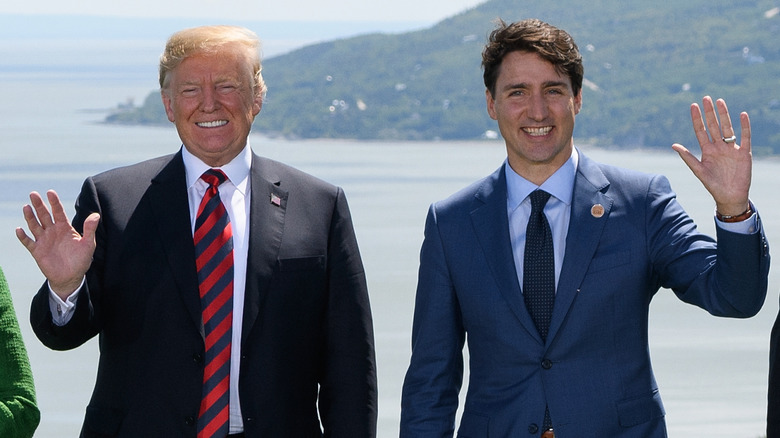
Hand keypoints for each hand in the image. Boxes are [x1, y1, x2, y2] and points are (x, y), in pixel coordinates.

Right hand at [15, 190, 99, 299]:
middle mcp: (53, 231)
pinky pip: (28, 242)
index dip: (54, 202)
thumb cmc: (81, 260)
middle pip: (44, 215)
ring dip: (30, 217)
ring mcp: (44, 240)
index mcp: (65, 228)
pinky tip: (19, 229)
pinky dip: (23, 236)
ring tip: (26, 207)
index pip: (58, 212)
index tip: (50, 192)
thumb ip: (90, 229)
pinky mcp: (37, 251)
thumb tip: (96, 215)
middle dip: (39, 205)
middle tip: (33, 194)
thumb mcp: (88, 244)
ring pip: (35, 225)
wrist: (71, 277)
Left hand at [672, 96, 751, 215]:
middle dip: (710, 112)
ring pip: (727, 128)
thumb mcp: (698, 170)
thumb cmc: (713, 185)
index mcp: (707, 150)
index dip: (697, 118)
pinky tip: (742, 115)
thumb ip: (687, 157)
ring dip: (724, 115)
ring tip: (719, 101)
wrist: (730, 197)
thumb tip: (673, 145)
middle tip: (706, 98)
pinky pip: (745, 137)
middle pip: (714, 126)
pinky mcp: (744, 153)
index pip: (701, 130)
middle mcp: (719, 147)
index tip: (693, 105)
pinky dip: (744, 127)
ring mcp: (731, 149)